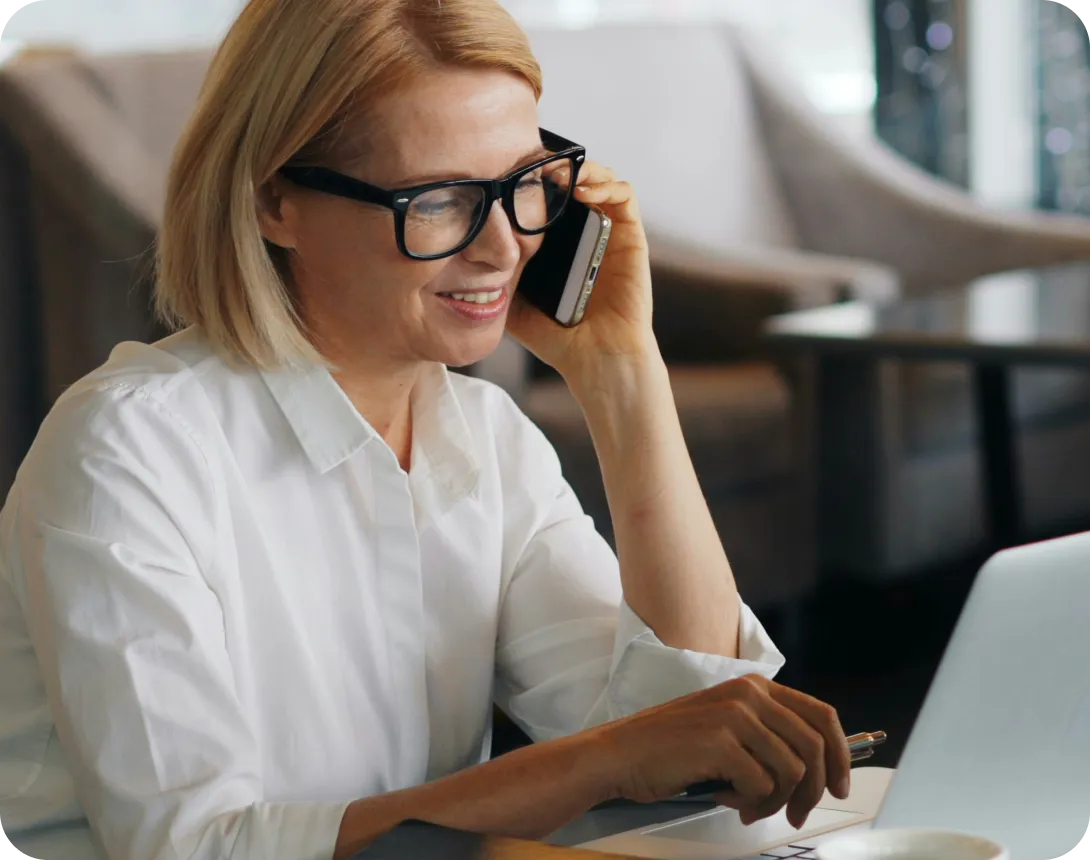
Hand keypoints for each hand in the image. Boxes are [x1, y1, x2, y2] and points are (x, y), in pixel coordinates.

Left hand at [505, 161, 654, 379]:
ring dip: (581, 168)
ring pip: (600, 178)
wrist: (595, 359)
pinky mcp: (631, 237)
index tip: (509, 172)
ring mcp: (609, 232)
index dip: (531, 178)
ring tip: (557, 174)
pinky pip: (625, 195)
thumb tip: (462, 257)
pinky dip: (607, 183)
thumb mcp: (513, 302)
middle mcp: (584, 233)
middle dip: (554, 166)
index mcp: (558, 244)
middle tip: (531, 164)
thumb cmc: (558, 337)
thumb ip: (496, 278)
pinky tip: (584, 191)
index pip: (548, 196)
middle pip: (574, 180)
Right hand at [600, 675, 851, 829]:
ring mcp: (735, 716)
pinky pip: (762, 786)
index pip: (821, 715)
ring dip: (776, 801)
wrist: (622, 753)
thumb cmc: (671, 746)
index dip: (841, 754)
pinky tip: (727, 800)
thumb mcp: (726, 725)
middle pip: (815, 746)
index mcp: (754, 686)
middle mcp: (749, 694)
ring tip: (748, 807)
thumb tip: (813, 769)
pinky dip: (750, 803)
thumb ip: (765, 734)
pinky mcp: (721, 743)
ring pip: (792, 770)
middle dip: (813, 789)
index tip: (839, 785)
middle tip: (796, 814)